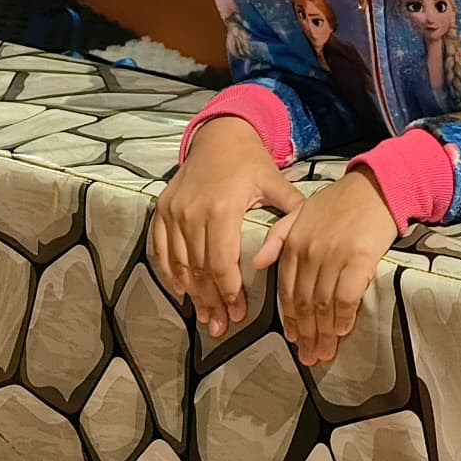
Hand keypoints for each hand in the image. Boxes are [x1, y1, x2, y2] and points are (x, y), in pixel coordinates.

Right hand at [150, 118, 305, 337]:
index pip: (222, 262)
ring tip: (205, 316)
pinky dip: (169, 273)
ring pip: (179, 264)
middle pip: (200, 270)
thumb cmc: (251, 161)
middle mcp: (193, 212)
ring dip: (191, 294)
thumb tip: (301, 244)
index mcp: (223, 208)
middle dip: (211, 301)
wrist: (219, 134)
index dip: (229, 292)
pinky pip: (159, 249)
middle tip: (221, 325)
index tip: (238, 313)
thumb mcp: (275, 182)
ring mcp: (174, 211)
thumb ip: (291, 212)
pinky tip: (181, 291)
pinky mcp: (161, 209)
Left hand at [257, 170, 397, 366]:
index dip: (290, 319)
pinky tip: (343, 330)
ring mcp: (334, 255)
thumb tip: (256, 264)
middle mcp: (310, 251)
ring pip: (323, 304)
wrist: (377, 186)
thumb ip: (277, 237)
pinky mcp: (360, 258)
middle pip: (304, 302)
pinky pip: (347, 296)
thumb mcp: (301, 211)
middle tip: (309, 357)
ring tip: (324, 353)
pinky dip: (344, 316)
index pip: (286, 290)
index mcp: (293, 242)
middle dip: (306, 334)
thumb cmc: (340, 201)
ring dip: (324, 333)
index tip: (294, 340)